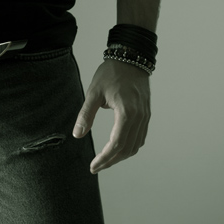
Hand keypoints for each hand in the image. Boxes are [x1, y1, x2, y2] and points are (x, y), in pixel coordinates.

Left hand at [72, 58, 150, 172]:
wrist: (131, 57)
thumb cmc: (111, 73)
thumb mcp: (94, 92)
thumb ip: (86, 114)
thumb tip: (77, 135)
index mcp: (126, 112)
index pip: (116, 144)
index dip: (104, 158)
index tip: (93, 166)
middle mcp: (139, 117)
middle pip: (127, 149)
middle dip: (111, 161)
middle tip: (97, 166)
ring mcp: (145, 116)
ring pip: (135, 145)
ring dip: (121, 156)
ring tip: (106, 159)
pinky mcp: (146, 114)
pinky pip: (140, 137)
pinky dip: (130, 146)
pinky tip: (119, 147)